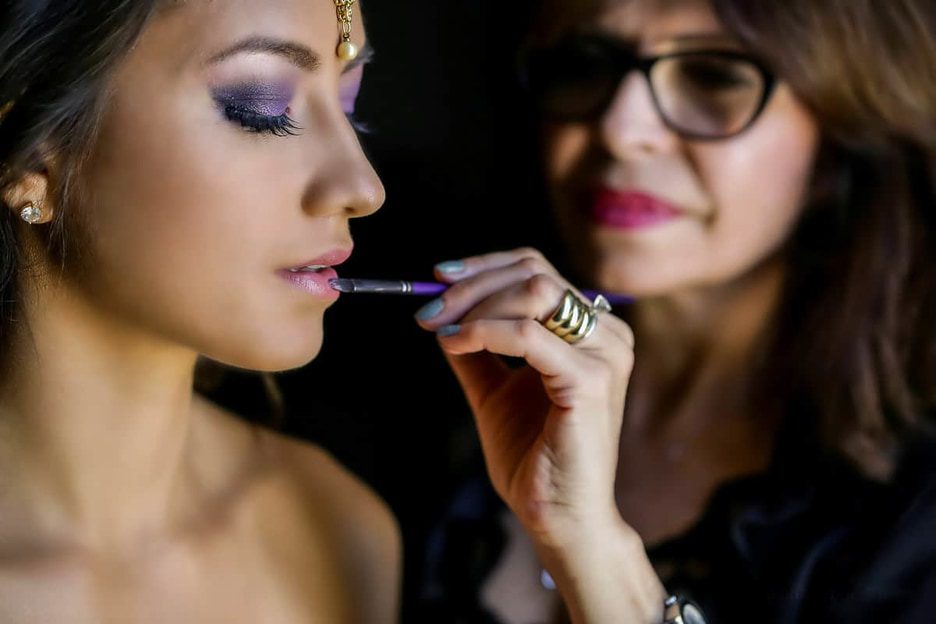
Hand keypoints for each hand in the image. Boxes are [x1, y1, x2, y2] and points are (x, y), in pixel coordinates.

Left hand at [416, 248, 634, 543]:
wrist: (557, 516)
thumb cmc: (532, 457)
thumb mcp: (495, 391)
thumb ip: (477, 350)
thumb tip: (443, 313)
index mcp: (591, 330)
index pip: (536, 270)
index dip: (484, 267)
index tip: (438, 278)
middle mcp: (607, 334)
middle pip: (534, 272)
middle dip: (472, 284)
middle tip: (429, 310)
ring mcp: (606, 354)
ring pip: (535, 292)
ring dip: (475, 304)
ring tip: (439, 328)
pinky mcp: (592, 380)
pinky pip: (529, 335)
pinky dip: (484, 331)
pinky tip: (455, 344)